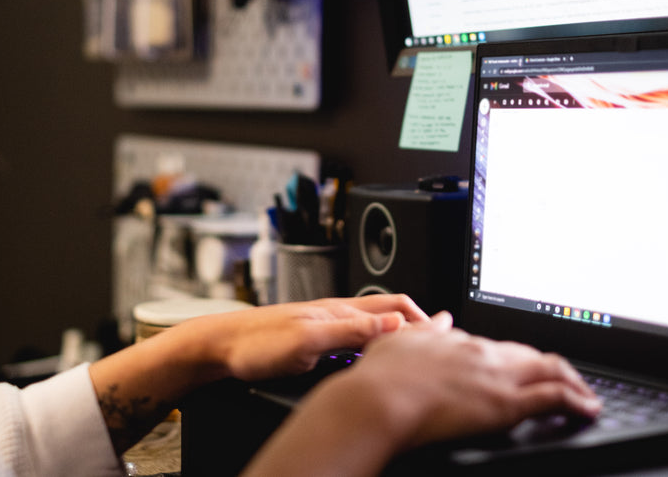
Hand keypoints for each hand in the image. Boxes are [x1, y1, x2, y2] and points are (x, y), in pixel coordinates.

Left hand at [188, 294, 430, 380]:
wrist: (219, 347)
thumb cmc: (256, 343)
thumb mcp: (308, 340)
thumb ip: (352, 331)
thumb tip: (396, 322)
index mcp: (340, 310)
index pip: (396, 307)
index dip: (425, 320)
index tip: (448, 335)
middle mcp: (336, 313)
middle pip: (389, 312)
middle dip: (417, 324)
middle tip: (441, 340)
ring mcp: (325, 324)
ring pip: (373, 325)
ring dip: (397, 334)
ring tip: (415, 350)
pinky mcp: (314, 338)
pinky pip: (356, 338)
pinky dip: (375, 346)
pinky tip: (373, 359)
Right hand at [242, 316, 600, 476]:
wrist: (378, 400)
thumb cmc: (379, 378)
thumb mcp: (399, 341)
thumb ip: (424, 330)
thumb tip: (440, 319)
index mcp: (456, 340)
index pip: (499, 346)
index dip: (516, 357)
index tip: (525, 367)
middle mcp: (482, 352)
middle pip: (530, 354)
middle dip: (553, 366)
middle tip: (567, 379)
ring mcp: (495, 376)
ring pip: (551, 370)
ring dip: (573, 381)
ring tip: (585, 394)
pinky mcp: (505, 402)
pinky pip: (553, 397)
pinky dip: (576, 401)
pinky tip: (587, 408)